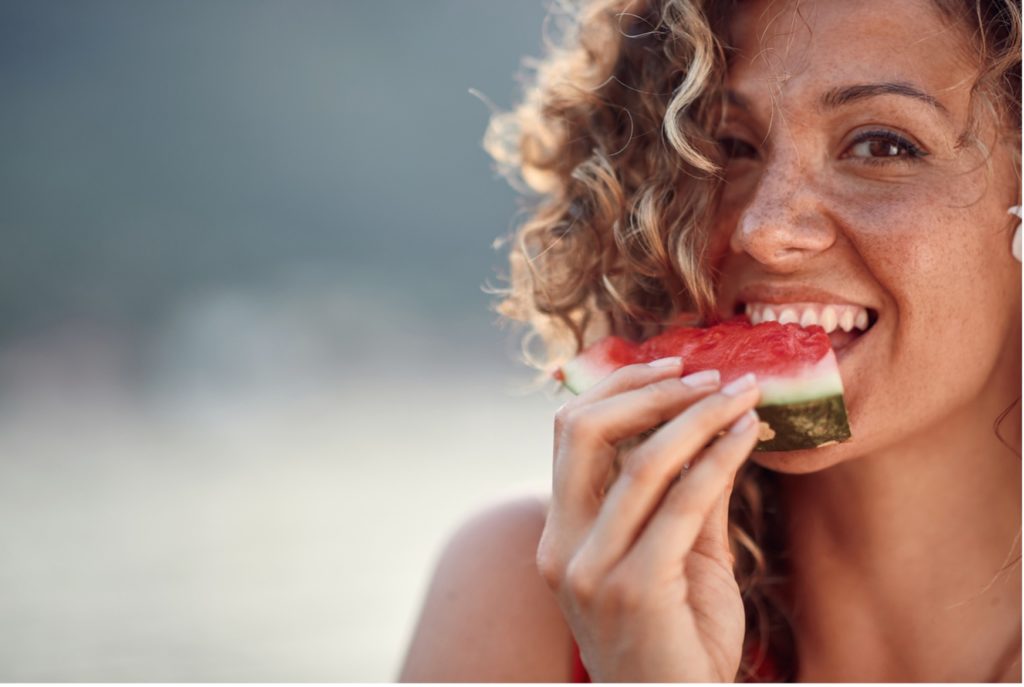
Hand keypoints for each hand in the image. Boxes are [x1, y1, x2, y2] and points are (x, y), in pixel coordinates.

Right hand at [537, 358, 760, 681]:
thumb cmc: (680, 642)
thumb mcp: (677, 556)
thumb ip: (682, 496)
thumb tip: (708, 426)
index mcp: (560, 534)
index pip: (570, 435)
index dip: (618, 388)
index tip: (673, 365)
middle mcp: (562, 547)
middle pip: (583, 432)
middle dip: (648, 390)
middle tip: (707, 374)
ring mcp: (589, 570)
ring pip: (638, 462)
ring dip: (696, 416)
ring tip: (741, 395)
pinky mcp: (633, 590)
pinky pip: (681, 504)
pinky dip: (718, 459)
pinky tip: (746, 435)